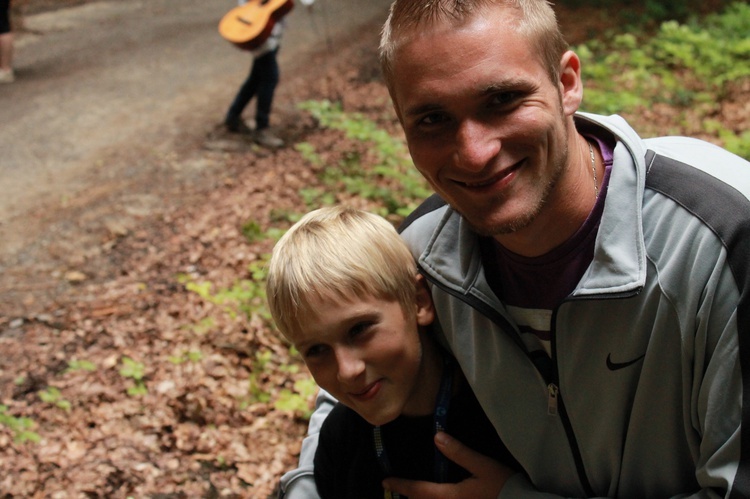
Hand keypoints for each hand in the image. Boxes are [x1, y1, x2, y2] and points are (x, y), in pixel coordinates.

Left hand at [382, 432, 515, 498]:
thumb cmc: (504, 486)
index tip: (386, 481)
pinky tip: (436, 497)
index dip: (402, 485)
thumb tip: (437, 436)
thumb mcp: (483, 466)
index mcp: (451, 497)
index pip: (419, 491)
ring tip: (412, 494)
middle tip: (395, 488)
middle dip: (408, 497)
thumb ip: (459, 452)